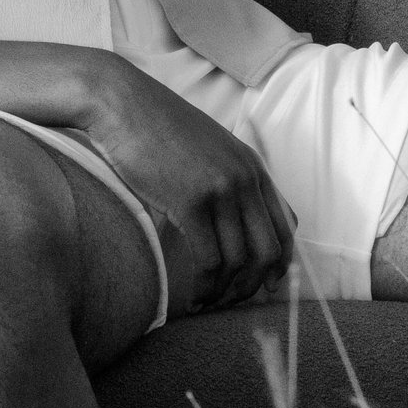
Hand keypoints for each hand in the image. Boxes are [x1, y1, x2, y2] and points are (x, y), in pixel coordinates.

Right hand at [70, 59, 297, 316]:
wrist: (122, 104)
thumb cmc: (156, 128)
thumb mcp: (208, 148)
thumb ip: (228, 177)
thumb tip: (232, 221)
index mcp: (253, 166)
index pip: (285, 226)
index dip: (279, 263)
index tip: (265, 284)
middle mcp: (245, 179)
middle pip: (268, 250)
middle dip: (254, 285)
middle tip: (233, 301)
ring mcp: (220, 191)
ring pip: (239, 261)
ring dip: (226, 291)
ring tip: (209, 303)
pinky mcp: (191, 203)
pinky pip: (209, 261)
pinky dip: (205, 287)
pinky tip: (194, 296)